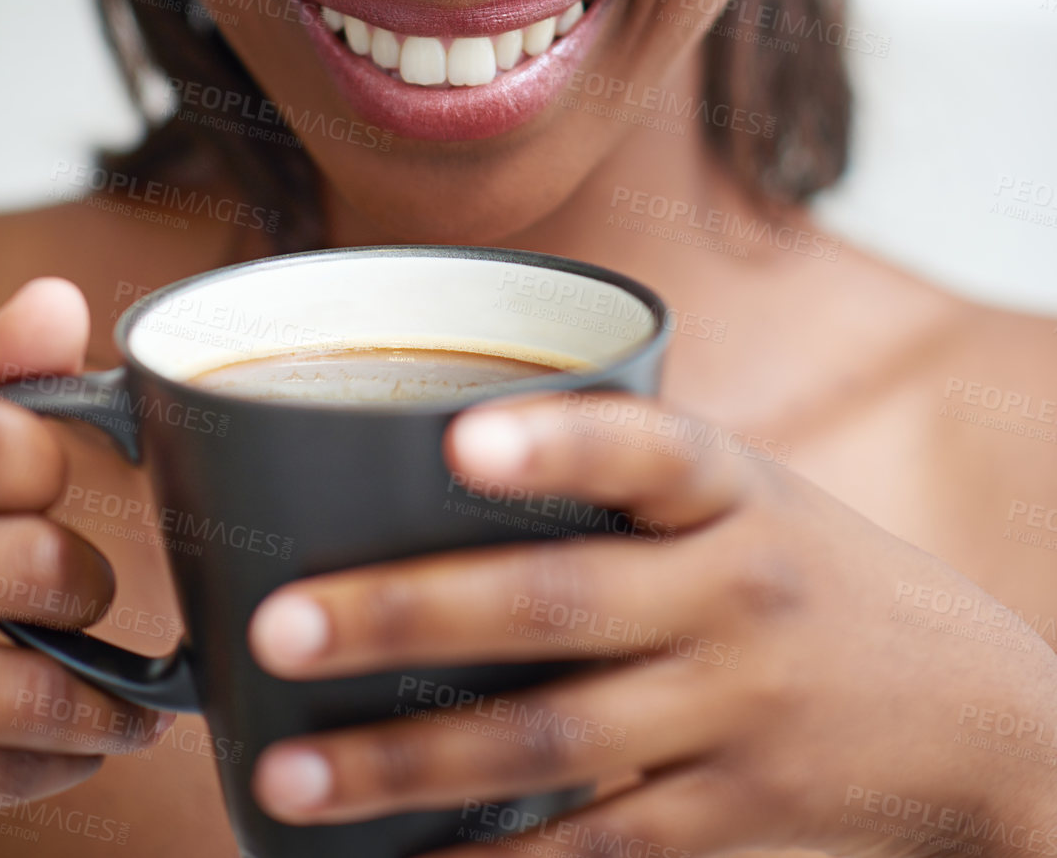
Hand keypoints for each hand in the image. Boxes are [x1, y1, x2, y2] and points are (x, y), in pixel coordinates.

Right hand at [0, 279, 167, 852]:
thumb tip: (55, 303)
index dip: (32, 454)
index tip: (40, 471)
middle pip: (25, 564)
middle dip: (77, 574)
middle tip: (80, 580)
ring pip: (22, 690)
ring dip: (98, 690)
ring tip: (120, 683)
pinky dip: (58, 758)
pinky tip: (77, 734)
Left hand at [247, 392, 1056, 855]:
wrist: (979, 717)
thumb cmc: (816, 575)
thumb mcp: (754, 495)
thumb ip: (631, 477)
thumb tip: (434, 448)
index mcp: (732, 490)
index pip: (647, 446)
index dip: (557, 441)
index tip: (458, 440)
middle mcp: (734, 592)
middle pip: (560, 606)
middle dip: (410, 617)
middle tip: (278, 630)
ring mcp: (734, 710)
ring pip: (551, 740)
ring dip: (408, 763)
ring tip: (285, 778)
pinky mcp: (728, 814)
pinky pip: (592, 845)